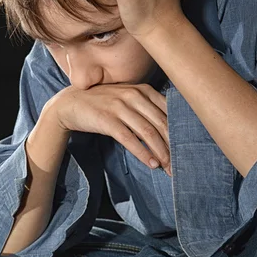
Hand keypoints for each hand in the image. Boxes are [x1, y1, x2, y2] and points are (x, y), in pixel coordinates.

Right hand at [48, 83, 170, 174]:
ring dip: (160, 152)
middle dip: (172, 144)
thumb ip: (146, 105)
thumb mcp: (126, 96)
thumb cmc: (102, 102)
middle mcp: (132, 95)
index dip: (179, 130)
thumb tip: (169, 125)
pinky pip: (130, 139)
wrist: (70, 103)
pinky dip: (142, 153)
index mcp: (142, 89)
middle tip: (180, 162)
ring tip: (168, 167)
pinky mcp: (107, 120)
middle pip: (160, 122)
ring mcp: (119, 107)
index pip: (168, 110)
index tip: (186, 146)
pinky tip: (151, 163)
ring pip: (147, 132)